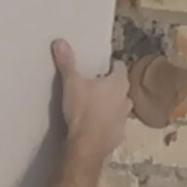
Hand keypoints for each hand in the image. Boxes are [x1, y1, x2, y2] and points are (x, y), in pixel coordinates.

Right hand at [51, 38, 128, 164]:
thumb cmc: (82, 109)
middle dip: (111, 86)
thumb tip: (60, 41)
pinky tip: (97, 126)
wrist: (86, 145)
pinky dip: (109, 124)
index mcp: (118, 82)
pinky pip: (115, 125)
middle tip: (95, 86)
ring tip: (96, 106)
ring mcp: (125, 118)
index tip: (99, 68)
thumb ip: (67, 62)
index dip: (110, 66)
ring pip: (120, 106)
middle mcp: (126, 98)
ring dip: (111, 105)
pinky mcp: (120, 135)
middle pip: (121, 87)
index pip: (119, 66)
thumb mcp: (71, 83)